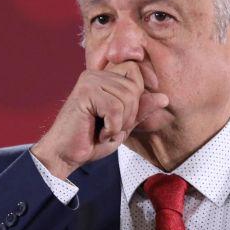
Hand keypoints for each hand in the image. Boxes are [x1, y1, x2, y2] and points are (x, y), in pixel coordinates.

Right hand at [31, 62, 168, 178]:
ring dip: (120, 123)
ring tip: (103, 131)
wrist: (64, 156)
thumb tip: (164, 97)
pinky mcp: (84, 92)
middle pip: (134, 87)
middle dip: (129, 115)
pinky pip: (115, 108)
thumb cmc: (91, 141)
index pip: (136, 73)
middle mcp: (96, 74)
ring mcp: (89, 81)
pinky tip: (98, 133)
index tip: (123, 119)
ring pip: (126, 98)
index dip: (138, 99)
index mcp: (104, 78)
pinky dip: (112, 127)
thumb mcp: (124, 125)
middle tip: (111, 128)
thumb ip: (141, 110)